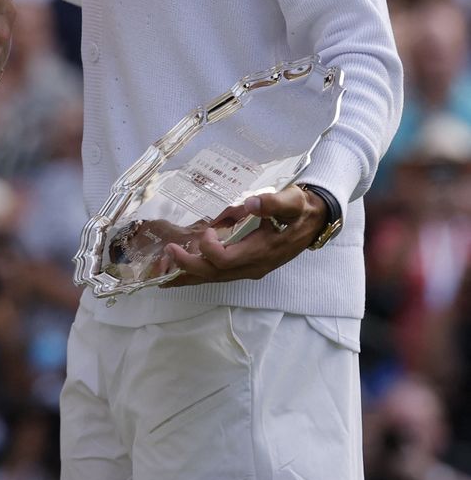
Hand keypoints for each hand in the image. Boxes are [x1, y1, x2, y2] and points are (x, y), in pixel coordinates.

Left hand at [162, 183, 328, 284]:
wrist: (316, 221)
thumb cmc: (301, 210)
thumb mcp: (293, 201)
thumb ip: (274, 202)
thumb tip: (253, 203)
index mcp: (262, 251)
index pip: (226, 259)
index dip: (210, 247)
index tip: (208, 228)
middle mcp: (254, 266)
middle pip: (216, 273)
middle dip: (189, 265)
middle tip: (168, 251)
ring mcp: (250, 268)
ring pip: (216, 278)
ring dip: (190, 274)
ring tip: (164, 273)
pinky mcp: (247, 266)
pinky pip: (220, 275)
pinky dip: (200, 274)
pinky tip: (183, 273)